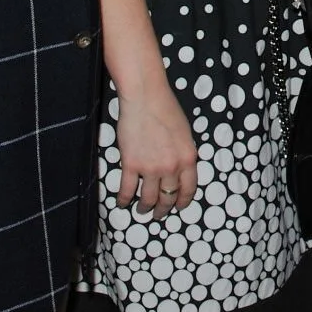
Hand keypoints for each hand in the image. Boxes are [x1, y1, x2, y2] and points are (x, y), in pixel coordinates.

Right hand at [115, 83, 198, 218]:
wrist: (145, 97)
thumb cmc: (167, 109)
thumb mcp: (185, 133)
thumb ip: (184, 153)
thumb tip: (179, 169)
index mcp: (188, 158)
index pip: (189, 189)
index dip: (183, 202)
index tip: (179, 207)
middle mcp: (171, 167)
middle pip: (168, 198)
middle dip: (163, 209)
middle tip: (159, 214)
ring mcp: (150, 168)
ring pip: (148, 199)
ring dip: (145, 208)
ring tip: (142, 210)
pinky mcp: (130, 165)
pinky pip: (127, 190)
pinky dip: (124, 199)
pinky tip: (122, 203)